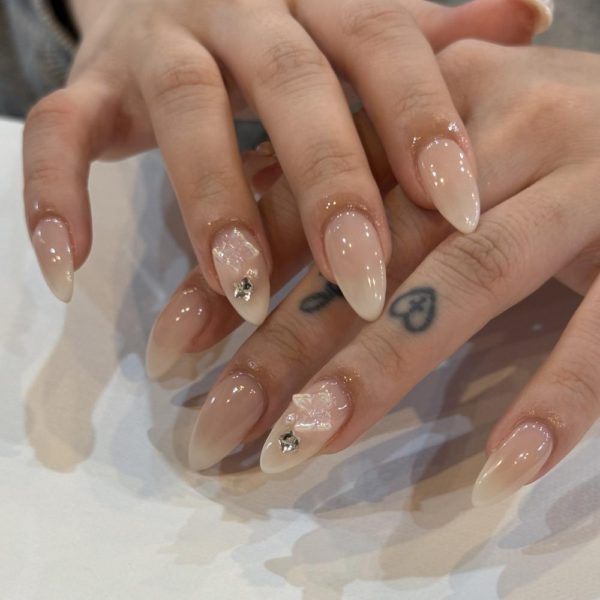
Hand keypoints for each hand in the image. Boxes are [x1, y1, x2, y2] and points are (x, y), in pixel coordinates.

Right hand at [24, 0, 545, 323]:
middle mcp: (239, 9)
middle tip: (361, 283)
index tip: (462, 212)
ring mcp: (155, 46)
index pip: (384, 44)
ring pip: (183, 113)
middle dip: (326, 186)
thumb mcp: (357, 28)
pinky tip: (68, 271)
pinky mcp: (89, 87)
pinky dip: (53, 197)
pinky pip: (58, 134)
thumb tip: (532, 14)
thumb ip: (434, 32)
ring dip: (211, 207)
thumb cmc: (286, 35)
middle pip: (291, 85)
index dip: (421, 122)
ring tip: (241, 293)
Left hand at [184, 42, 599, 508]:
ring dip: (379, 369)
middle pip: (368, 246)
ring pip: (461, 279)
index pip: (310, 194)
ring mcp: (579, 178)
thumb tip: (257, 237)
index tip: (173, 350)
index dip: (239, 268)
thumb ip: (362, 181)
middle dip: (284, 342)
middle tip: (218, 426)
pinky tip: (502, 467)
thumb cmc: (545, 133)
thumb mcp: (443, 141)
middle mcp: (495, 129)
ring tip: (305, 445)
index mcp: (428, 106)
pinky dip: (557, 395)